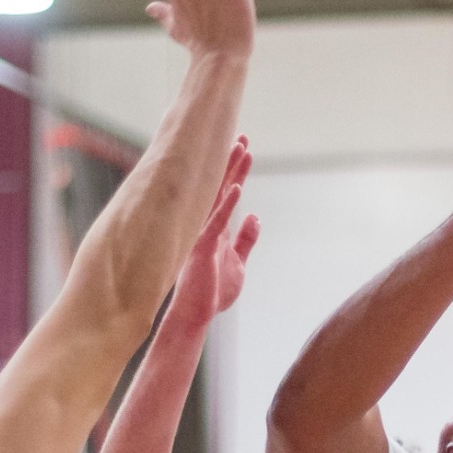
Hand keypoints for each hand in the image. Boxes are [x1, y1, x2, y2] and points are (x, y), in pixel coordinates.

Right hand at [172, 137, 261, 324]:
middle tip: (241, 137)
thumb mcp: (239, 263)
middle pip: (222, 188)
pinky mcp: (202, 248)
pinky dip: (227, 205)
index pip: (228, 193)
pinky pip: (216, 222)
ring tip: (241, 149)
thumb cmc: (213, 292)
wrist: (196, 314)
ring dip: (230, 174)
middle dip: (233, 163)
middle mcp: (208, 226)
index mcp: (216, 229)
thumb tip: (255, 217)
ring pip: (218, 198)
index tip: (243, 149)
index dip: (237, 172)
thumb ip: (246, 240)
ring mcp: (203, 235)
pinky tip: (236, 187)